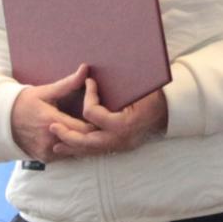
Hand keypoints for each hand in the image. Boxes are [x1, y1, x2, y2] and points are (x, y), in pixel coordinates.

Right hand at [10, 64, 95, 161]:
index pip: (84, 129)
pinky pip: (64, 155)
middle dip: (92, 135)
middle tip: (100, 127)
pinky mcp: (43, 158)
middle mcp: (49, 139)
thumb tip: (85, 69)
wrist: (2, 120)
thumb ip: (68, 83)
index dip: (96, 125)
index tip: (101, 118)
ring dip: (81, 143)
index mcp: (51, 121)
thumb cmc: (25, 102)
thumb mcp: (45, 92)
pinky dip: (70, 148)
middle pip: (81, 142)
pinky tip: (73, 138)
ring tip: (88, 132)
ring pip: (74, 151)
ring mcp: (45, 151)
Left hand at [46, 76, 167, 159]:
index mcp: (124, 123)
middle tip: (52, 126)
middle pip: (86, 141)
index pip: (93, 114)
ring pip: (90, 151)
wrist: (170, 110)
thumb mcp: (140, 86)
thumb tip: (95, 69)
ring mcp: (120, 145)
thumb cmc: (155, 94)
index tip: (89, 82)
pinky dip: (82, 150)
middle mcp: (120, 138)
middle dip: (68, 135)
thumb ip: (119, 81)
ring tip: (55, 144)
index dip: (89, 96)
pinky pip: (97, 152)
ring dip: (71, 147)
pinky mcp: (119, 147)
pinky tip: (71, 149)